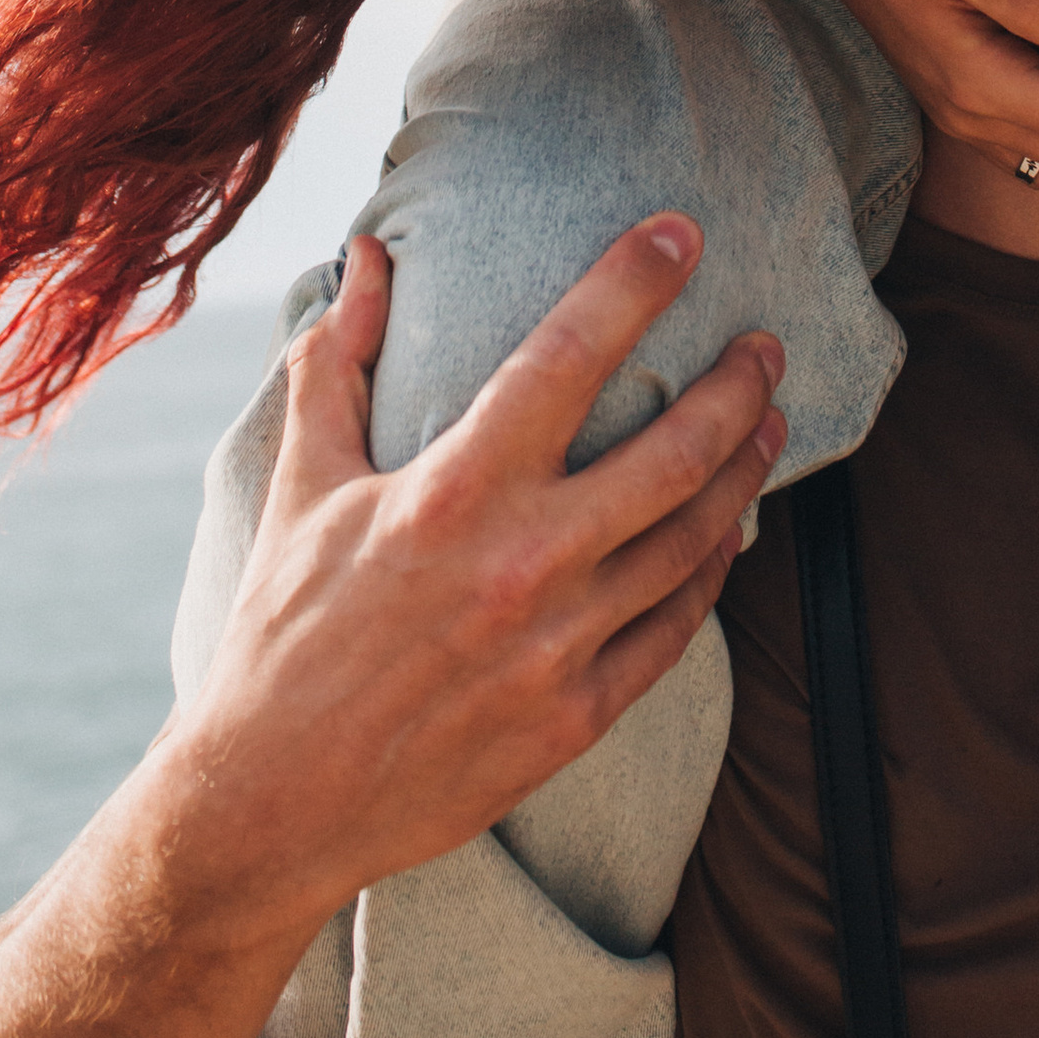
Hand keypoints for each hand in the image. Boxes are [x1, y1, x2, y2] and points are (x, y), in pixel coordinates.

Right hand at [0, 217, 783, 1037]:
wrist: (271, 804)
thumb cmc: (282, 632)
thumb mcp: (303, 483)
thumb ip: (338, 360)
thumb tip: (368, 255)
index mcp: (456, 491)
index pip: (570, 353)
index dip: (635, 281)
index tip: (682, 233)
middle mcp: (524, 562)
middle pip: (675, 451)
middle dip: (737, 385)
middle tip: (766, 344)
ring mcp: (560, 647)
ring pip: (692, 539)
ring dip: (743, 470)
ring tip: (767, 422)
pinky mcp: (576, 718)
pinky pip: (674, 630)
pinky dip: (710, 573)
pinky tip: (725, 536)